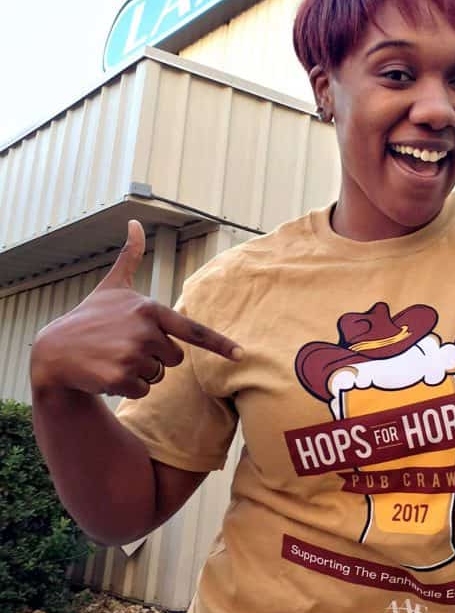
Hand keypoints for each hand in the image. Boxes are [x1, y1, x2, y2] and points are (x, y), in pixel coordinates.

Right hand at [30, 220, 242, 399]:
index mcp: (150, 309)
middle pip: (176, 358)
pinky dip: (128, 387)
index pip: (194, 331)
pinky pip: (143, 391)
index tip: (242, 355)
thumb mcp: (113, 285)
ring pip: (159, 376)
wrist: (54, 350)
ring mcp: (132, 356)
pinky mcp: (120, 378)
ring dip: (141, 372)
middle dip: (157, 357)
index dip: (220, 344)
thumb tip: (134, 222)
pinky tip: (108, 373)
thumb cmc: (90, 316)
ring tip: (115, 357)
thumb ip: (131, 256)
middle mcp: (145, 331)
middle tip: (127, 346)